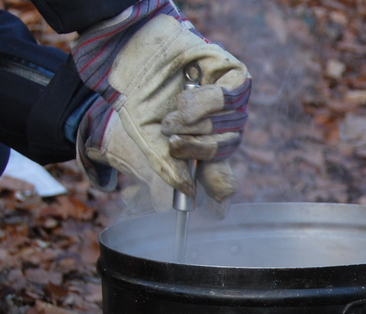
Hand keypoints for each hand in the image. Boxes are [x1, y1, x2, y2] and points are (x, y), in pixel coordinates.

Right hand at [72, 0, 249, 202]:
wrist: (131, 56)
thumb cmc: (140, 96)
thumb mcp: (146, 137)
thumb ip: (166, 164)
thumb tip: (188, 191)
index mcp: (203, 145)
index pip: (222, 172)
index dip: (222, 187)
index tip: (220, 205)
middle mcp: (221, 125)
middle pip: (226, 149)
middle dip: (196, 149)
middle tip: (171, 140)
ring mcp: (230, 102)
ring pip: (231, 125)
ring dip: (197, 126)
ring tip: (172, 117)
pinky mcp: (234, 77)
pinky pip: (233, 98)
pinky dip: (206, 105)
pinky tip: (185, 104)